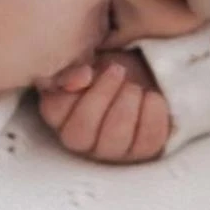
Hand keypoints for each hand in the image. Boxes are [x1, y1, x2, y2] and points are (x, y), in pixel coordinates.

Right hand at [36, 50, 169, 163]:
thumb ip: (74, 66)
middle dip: (102, 97)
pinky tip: (152, 96)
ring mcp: (110, 150)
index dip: (73, 92)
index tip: (91, 69)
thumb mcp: (88, 58)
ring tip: (135, 87)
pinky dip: (153, 117)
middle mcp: (80, 139)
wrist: (142, 70)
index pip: (55, 111)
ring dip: (126, 108)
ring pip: (113, 142)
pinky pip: (147, 143)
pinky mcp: (141, 151)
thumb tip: (83, 77)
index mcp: (59, 113)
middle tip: (118, 70)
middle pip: (80, 134)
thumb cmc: (107, 64)